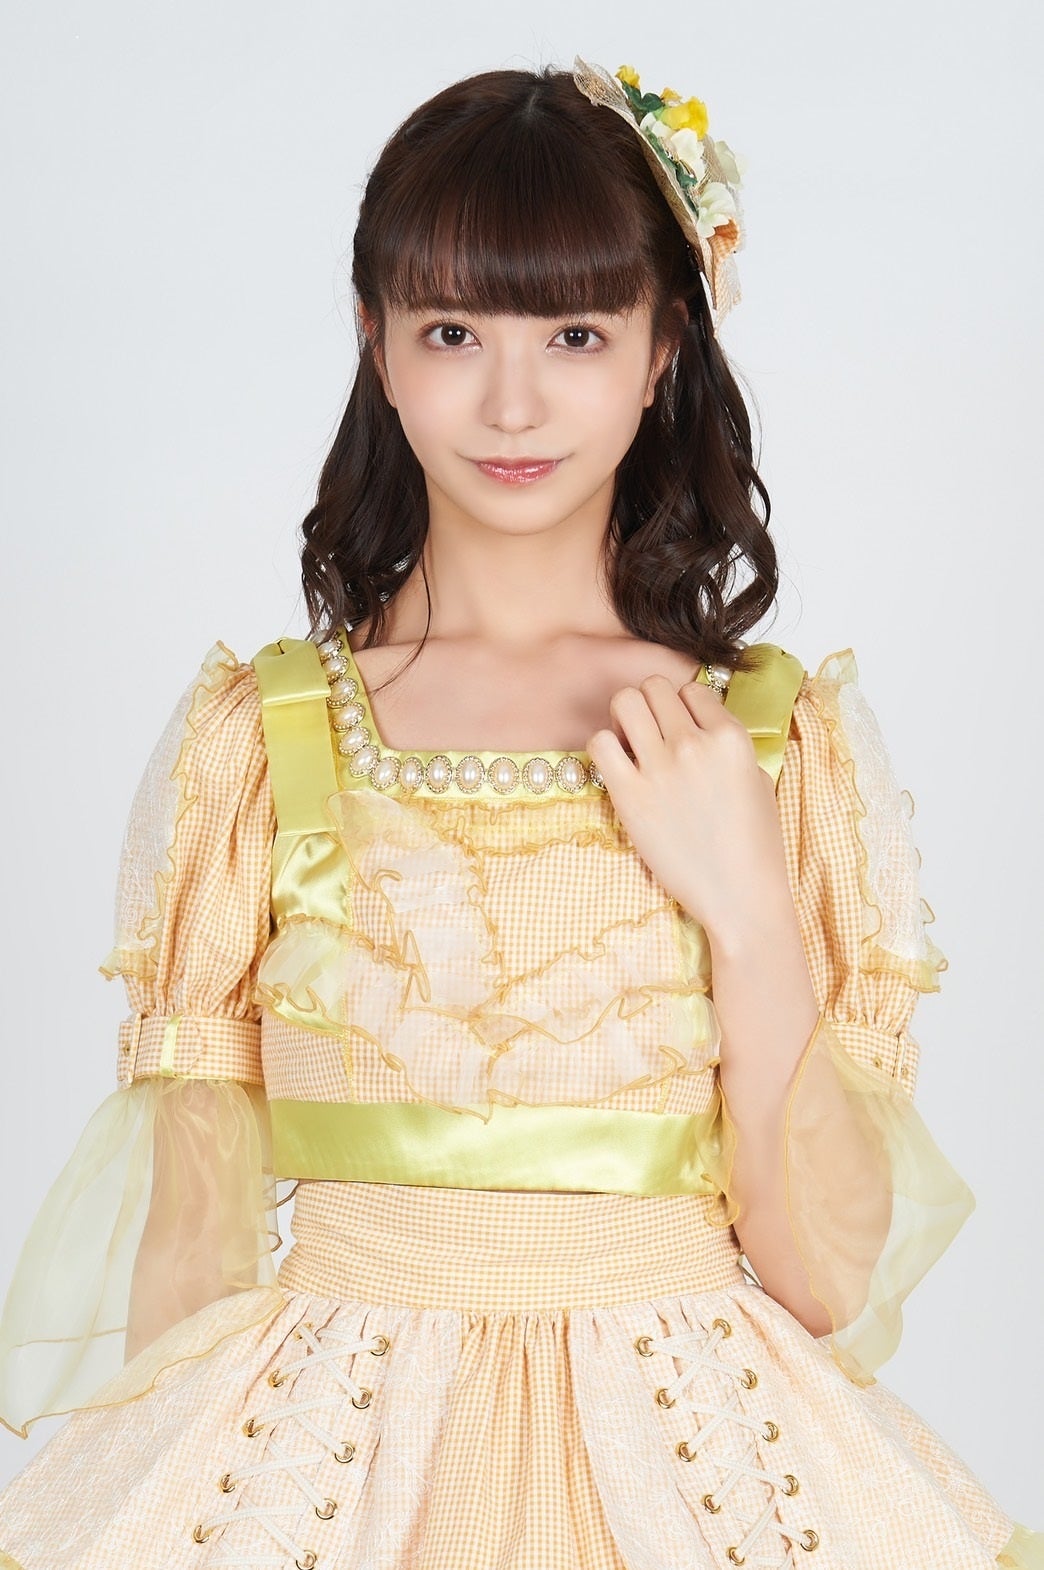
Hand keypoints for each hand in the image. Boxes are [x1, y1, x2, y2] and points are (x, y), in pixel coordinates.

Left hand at [586, 674, 793, 939]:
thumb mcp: (758, 780)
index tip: (683, 731)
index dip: (684, 707)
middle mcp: (695, 744)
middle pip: (654, 687)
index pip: (692, 689)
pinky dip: (604, 747)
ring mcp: (660, 768)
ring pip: (624, 702)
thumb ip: (728, 745)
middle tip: (651, 735)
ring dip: (625, 719)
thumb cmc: (755, 844)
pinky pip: (600, 742)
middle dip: (651, 706)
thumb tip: (702, 725)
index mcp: (731, 737)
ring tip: (632, 745)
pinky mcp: (629, 795)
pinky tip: (618, 768)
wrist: (740, 895)